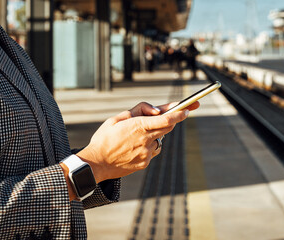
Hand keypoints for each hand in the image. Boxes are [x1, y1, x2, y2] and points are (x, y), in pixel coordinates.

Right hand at [76, 101, 199, 182]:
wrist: (96, 164)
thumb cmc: (104, 138)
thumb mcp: (117, 118)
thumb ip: (139, 110)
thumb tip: (157, 111)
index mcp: (138, 126)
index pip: (166, 120)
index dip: (179, 114)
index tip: (187, 109)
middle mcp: (145, 140)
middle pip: (167, 128)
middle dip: (172, 120)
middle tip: (178, 112)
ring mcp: (146, 153)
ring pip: (159, 139)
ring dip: (155, 133)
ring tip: (137, 135)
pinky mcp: (144, 163)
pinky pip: (152, 150)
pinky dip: (148, 145)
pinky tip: (133, 146)